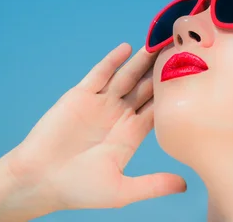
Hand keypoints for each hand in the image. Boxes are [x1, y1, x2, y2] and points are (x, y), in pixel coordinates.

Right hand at [5, 43, 185, 212]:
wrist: (38, 180)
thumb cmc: (78, 189)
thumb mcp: (121, 190)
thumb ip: (153, 185)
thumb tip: (186, 185)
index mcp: (131, 134)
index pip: (158, 108)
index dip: (174, 94)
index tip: (193, 79)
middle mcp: (118, 115)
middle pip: (146, 88)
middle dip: (161, 71)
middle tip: (182, 51)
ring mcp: (100, 103)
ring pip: (126, 77)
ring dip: (141, 61)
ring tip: (159, 43)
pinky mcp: (80, 96)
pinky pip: (100, 74)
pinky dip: (112, 61)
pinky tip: (127, 48)